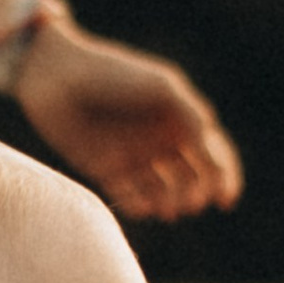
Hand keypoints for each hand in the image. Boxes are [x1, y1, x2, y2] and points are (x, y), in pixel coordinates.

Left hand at [14, 24, 242, 222]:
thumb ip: (192, 117)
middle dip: (196, 194)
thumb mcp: (162, 88)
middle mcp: (160, 140)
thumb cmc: (113, 74)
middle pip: (192, 179)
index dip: (225, 177)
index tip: (225, 199)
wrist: (57, 78)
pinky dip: (139, 206)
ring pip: (163, 193)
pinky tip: (142, 207)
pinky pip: (129, 197)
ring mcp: (134, 156)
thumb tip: (214, 151)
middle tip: (190, 202)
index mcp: (180, 118)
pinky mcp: (105, 170)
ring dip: (170, 204)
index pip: (213, 154)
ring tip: (167, 208)